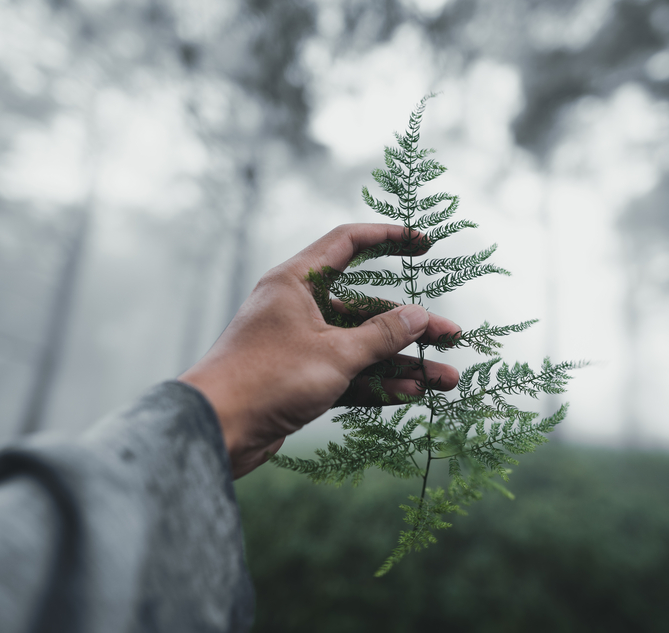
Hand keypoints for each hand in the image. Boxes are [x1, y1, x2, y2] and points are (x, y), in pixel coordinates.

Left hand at [178, 224, 460, 477]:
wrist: (217, 429)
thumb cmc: (267, 379)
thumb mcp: (335, 354)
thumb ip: (382, 334)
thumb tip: (419, 315)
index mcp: (296, 282)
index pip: (348, 244)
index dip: (388, 239)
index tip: (423, 243)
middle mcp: (298, 308)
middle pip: (365, 308)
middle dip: (410, 325)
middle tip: (451, 336)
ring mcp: (299, 345)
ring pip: (361, 347)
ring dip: (402, 362)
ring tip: (447, 379)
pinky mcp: (300, 379)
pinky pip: (348, 374)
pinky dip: (377, 383)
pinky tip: (413, 393)